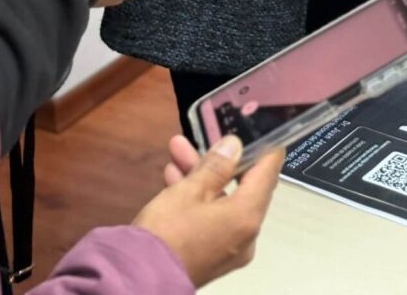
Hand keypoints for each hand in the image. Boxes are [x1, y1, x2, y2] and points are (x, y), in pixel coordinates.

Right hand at [133, 134, 283, 288]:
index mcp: (247, 216)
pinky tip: (173, 176)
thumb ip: (216, 165)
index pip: (268, 173)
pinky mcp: (211, 254)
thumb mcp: (189, 190)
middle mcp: (246, 234)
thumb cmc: (167, 231)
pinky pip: (212, 218)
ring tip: (177, 149)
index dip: (265, 148)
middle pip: (242, 186)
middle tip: (205, 134)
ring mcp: (229, 247)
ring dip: (201, 175)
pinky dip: (197, 198)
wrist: (137, 280)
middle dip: (219, 159)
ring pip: (222, 200)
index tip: (259, 127)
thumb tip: (235, 146)